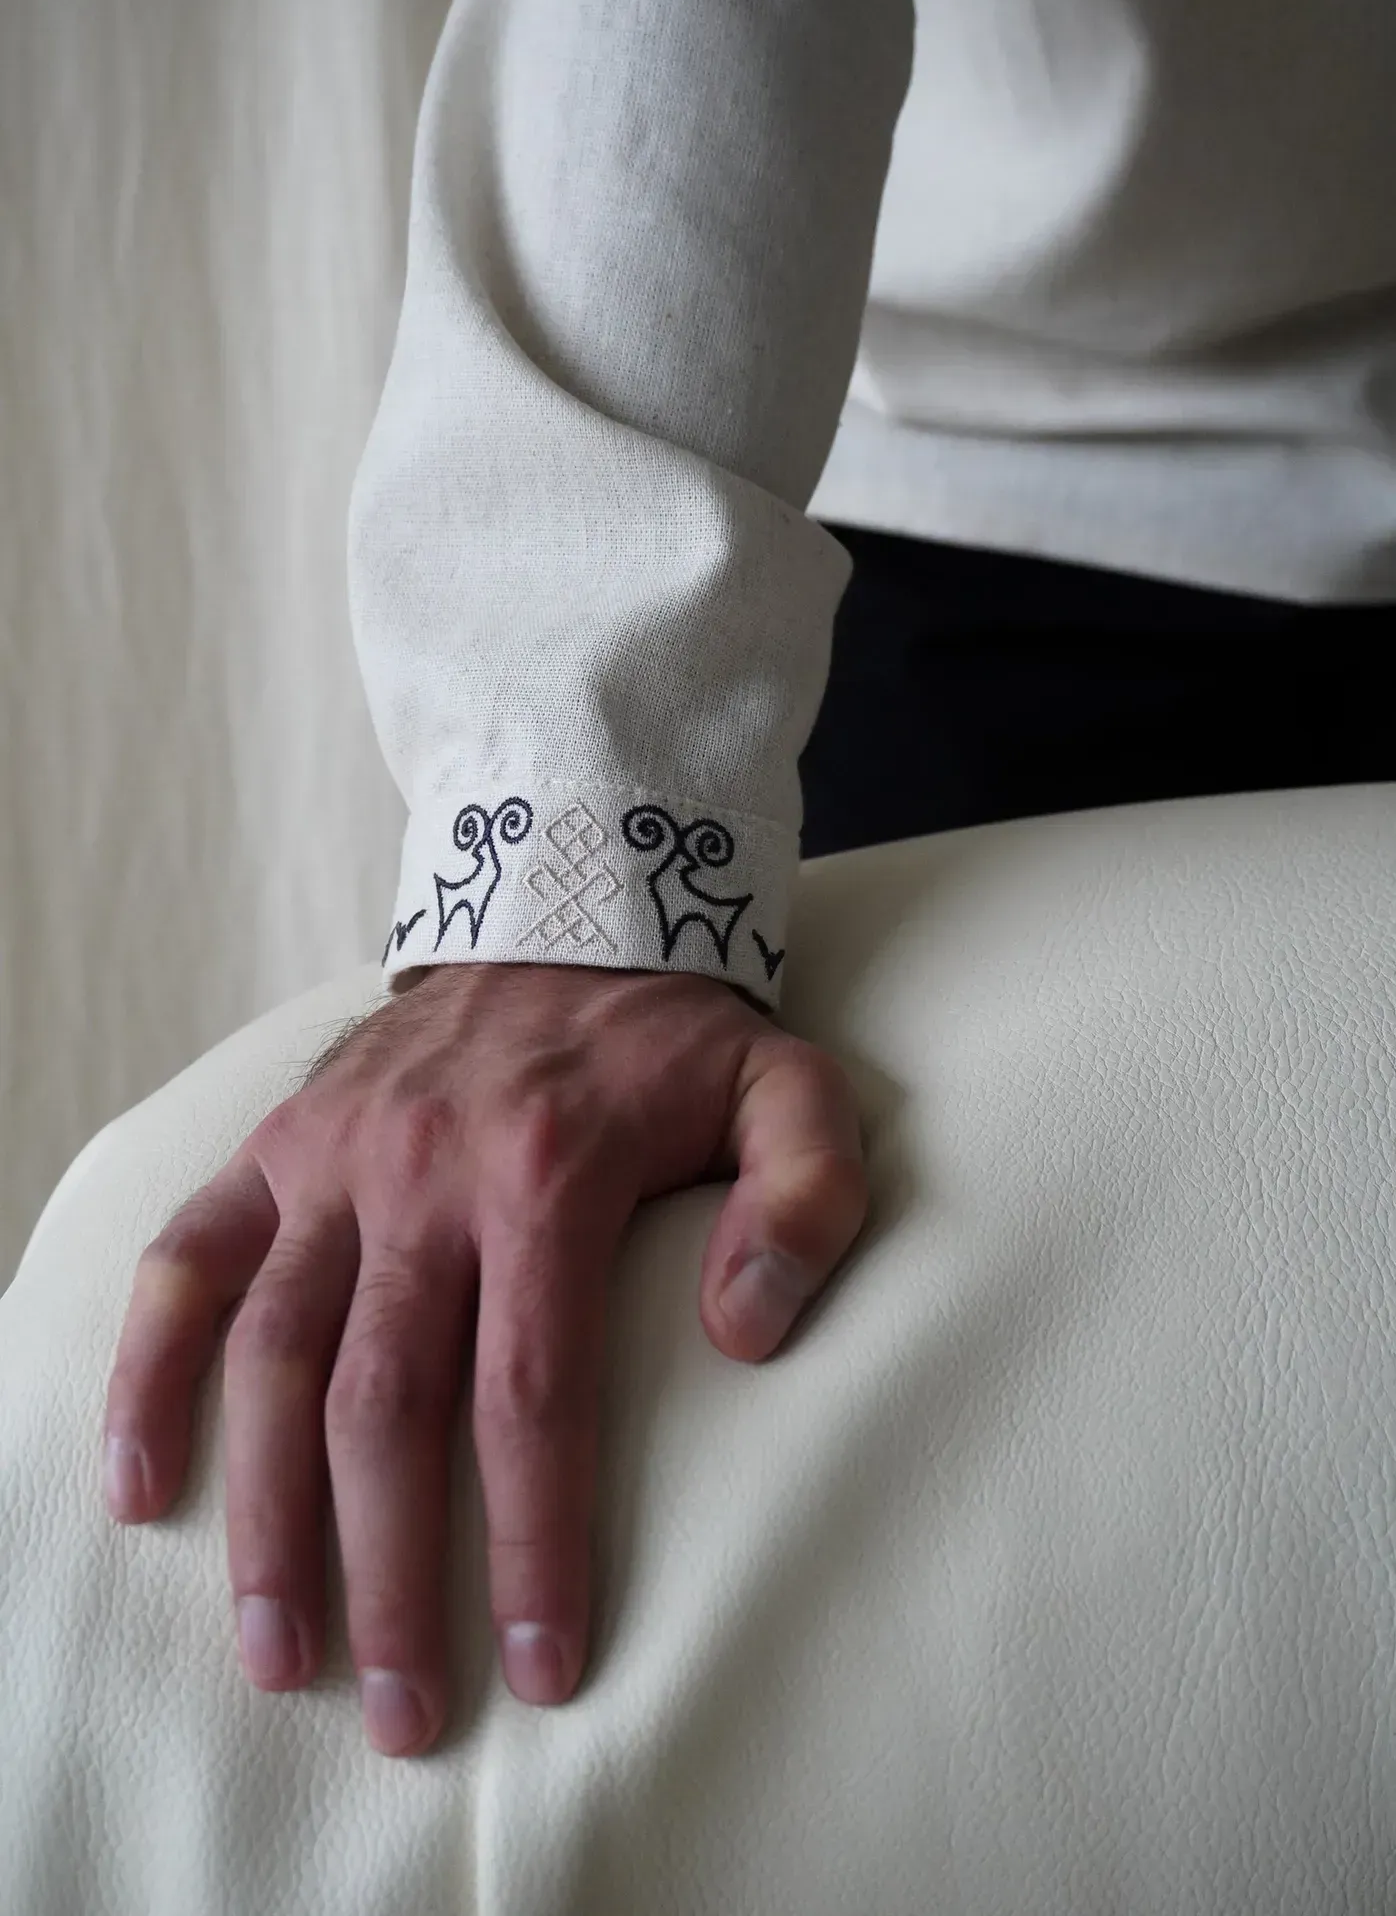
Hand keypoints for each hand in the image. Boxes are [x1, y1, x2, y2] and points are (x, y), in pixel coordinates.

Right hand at [101, 960, 866, 1754]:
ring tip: (278, 1657)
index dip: (532, 1543)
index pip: (532, 1394)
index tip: (541, 1667)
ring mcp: (334, 1159)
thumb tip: (743, 1336)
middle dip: (392, 1576)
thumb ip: (805, 1198)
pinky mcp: (278, 1144)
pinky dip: (151, 1371)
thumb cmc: (678, 1036)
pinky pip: (188, 1261)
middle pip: (388, 1406)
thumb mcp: (790, 1088)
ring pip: (275, 1358)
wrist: (567, 910)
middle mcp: (422, 1171)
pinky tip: (143, 1488)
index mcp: (549, 1171)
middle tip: (404, 1712)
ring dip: (269, 1516)